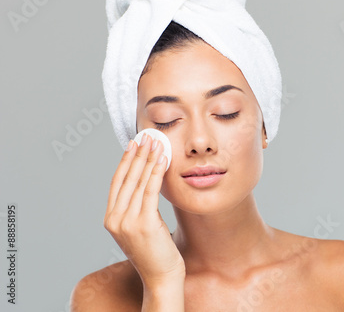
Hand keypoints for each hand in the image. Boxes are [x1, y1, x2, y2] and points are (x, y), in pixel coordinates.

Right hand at [104, 133, 184, 289]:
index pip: (117, 183)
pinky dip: (156, 173)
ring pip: (138, 182)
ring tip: (156, 143)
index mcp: (111, 219)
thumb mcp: (140, 227)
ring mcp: (127, 222)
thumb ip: (138, 208)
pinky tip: (162, 160)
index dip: (125, 161)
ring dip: (148, 160)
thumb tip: (147, 182)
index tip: (133, 144)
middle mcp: (115, 219)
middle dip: (137, 155)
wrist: (161, 277)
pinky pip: (150, 191)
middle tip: (146, 137)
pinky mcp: (143, 224)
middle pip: (126, 179)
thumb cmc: (155, 252)